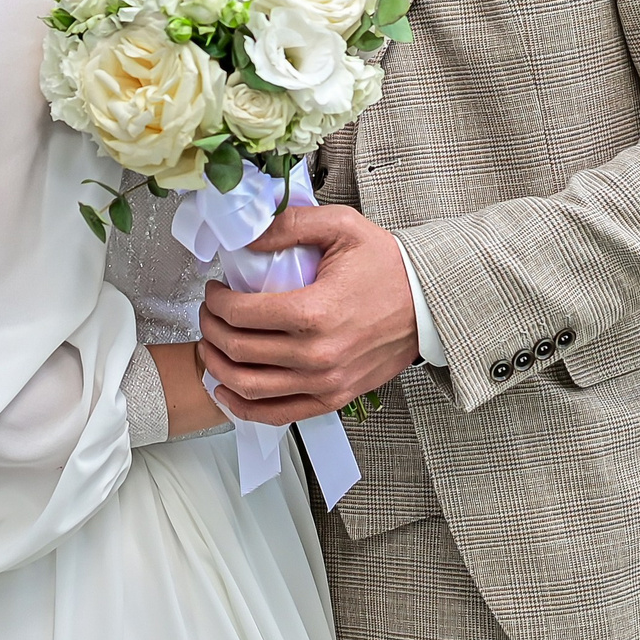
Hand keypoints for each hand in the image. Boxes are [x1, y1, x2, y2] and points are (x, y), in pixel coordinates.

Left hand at [197, 204, 421, 425]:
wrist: (429, 304)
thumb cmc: (387, 266)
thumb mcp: (341, 227)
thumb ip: (289, 225)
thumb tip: (245, 235)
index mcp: (315, 311)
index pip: (242, 314)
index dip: (216, 302)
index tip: (214, 290)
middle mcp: (317, 354)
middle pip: (239, 350)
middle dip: (211, 328)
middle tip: (209, 312)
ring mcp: (325, 382)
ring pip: (249, 386)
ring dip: (218, 365)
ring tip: (212, 344)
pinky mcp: (334, 398)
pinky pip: (278, 414)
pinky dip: (244, 407)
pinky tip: (227, 390)